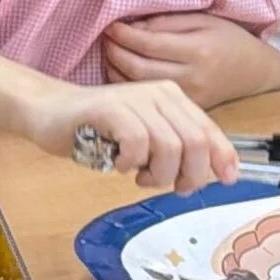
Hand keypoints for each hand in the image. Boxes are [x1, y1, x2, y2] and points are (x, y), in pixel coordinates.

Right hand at [21, 78, 238, 193]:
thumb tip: (207, 174)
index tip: (229, 179)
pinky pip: (138, 144)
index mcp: (173, 98)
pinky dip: (130, 163)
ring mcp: (135, 99)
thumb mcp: (145, 138)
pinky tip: (118, 163)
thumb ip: (174, 148)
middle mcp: (160, 94)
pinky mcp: (111, 109)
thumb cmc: (97, 130)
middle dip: (189, 175)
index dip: (223, 157)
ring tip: (138, 175)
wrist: (49, 111)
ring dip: (157, 174)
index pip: (209, 130)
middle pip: (196, 142)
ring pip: (170, 148)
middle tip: (169, 186)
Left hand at [103, 14, 279, 108]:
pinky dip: (131, 86)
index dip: (123, 34)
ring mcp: (188, 97)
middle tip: (106, 40)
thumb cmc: (232, 41)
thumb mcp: (205, 20)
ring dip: (117, 70)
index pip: (148, 44)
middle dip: (114, 52)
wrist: (257, 73)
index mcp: (197, 51)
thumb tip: (134, 28)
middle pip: (137, 69)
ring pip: (139, 87)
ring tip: (111, 53)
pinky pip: (151, 99)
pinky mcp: (186, 109)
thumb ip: (169, 23)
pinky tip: (124, 73)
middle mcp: (192, 78)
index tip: (111, 26)